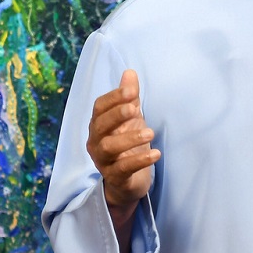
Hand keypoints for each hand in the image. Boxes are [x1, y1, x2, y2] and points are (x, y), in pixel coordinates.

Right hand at [86, 70, 159, 223]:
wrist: (128, 181)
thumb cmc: (127, 144)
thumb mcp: (131, 119)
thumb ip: (129, 97)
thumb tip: (130, 72)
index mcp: (99, 124)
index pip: (100, 107)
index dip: (114, 98)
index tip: (132, 90)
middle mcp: (96, 141)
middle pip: (100, 126)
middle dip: (117, 115)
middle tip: (135, 109)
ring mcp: (103, 160)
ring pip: (109, 148)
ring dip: (130, 138)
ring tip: (150, 133)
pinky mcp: (115, 177)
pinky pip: (123, 168)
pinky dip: (139, 161)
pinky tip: (156, 154)